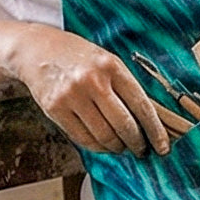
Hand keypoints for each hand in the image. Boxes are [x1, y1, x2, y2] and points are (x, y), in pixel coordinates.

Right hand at [0, 24, 170, 157]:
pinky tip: (103, 145)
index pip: (140, 104)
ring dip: (116, 147)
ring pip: (103, 135)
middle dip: (136, 143)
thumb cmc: (77, 55)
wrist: (36, 48)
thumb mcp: (105, 59)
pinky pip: (83, 138)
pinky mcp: (55, 109)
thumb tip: (146, 120)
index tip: (163, 146)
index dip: (154, 130)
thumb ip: (123, 84)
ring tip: (121, 147)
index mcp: (111, 65)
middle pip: (123, 124)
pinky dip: (97, 147)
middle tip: (141, 150)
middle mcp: (92, 80)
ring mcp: (72, 95)